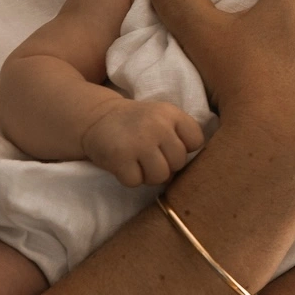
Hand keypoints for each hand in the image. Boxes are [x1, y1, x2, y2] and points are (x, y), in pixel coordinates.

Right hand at [82, 99, 205, 186]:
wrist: (97, 117)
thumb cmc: (136, 124)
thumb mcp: (161, 118)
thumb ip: (179, 137)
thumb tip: (187, 173)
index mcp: (170, 113)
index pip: (196, 140)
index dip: (184, 149)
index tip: (168, 145)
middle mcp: (157, 125)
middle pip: (178, 162)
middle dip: (166, 165)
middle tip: (149, 156)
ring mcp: (139, 142)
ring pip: (160, 176)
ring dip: (149, 176)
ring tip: (138, 163)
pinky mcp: (120, 157)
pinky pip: (136, 182)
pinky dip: (129, 178)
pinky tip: (123, 164)